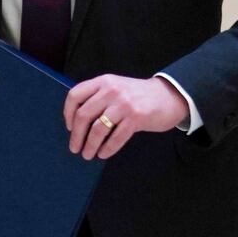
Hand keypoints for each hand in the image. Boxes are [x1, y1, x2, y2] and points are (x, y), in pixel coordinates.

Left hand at [64, 75, 188, 159]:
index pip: (75, 95)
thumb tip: (77, 123)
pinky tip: (103, 154)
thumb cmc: (138, 95)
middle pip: (83, 115)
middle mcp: (111, 90)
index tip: (69, 127)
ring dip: (89, 145)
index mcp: (102, 82)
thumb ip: (98, 98)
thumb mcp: (116, 88)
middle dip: (76, 135)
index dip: (68, 113)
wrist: (170, 96)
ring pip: (97, 129)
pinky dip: (107, 148)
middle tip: (75, 148)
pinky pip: (116, 137)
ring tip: (87, 154)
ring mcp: (124, 104)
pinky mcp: (136, 118)